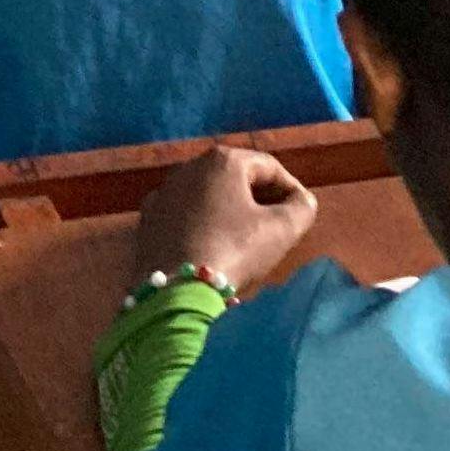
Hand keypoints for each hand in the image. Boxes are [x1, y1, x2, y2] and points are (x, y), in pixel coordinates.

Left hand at [131, 145, 317, 291]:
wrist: (175, 289)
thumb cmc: (234, 251)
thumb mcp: (281, 230)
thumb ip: (301, 207)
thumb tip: (302, 200)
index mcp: (222, 161)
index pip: (268, 167)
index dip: (290, 188)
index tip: (301, 212)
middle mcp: (188, 167)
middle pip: (235, 179)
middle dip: (259, 199)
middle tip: (277, 226)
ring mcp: (163, 192)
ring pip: (207, 197)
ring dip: (229, 212)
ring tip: (245, 240)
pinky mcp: (147, 219)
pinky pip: (184, 216)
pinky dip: (201, 225)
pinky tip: (211, 248)